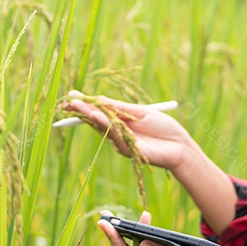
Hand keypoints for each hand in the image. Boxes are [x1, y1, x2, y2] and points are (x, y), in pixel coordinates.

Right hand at [63, 90, 199, 171]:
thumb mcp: (141, 112)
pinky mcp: (127, 149)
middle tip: (66, 102)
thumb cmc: (164, 128)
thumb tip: (99, 99)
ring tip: (78, 105)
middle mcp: (118, 132)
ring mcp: (121, 141)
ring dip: (89, 115)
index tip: (72, 96)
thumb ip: (120, 108)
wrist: (180, 146)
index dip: (86, 104)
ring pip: (102, 126)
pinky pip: (113, 134)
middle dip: (82, 110)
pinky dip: (104, 124)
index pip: (100, 111)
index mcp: (122, 120)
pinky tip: (95, 115)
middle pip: (96, 119)